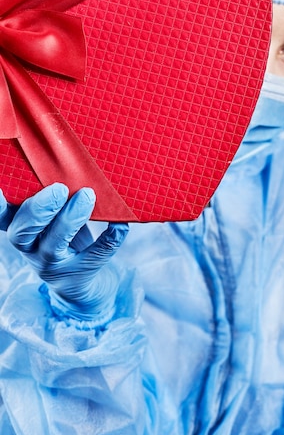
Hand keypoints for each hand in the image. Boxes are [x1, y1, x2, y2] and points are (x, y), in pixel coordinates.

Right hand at [4, 183, 128, 322]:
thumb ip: (50, 193)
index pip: (2, 217)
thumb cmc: (62, 230)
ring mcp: (53, 264)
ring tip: (87, 196)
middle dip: (38, 210)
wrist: (79, 279)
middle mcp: (30, 247)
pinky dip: (110, 238)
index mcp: (20, 227)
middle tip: (58, 190)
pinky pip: (95, 256)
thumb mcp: (51, 214)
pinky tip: (120, 224)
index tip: (1, 191)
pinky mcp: (79, 273)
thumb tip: (63, 155)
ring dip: (70, 219)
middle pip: (22, 232)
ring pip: (53, 245)